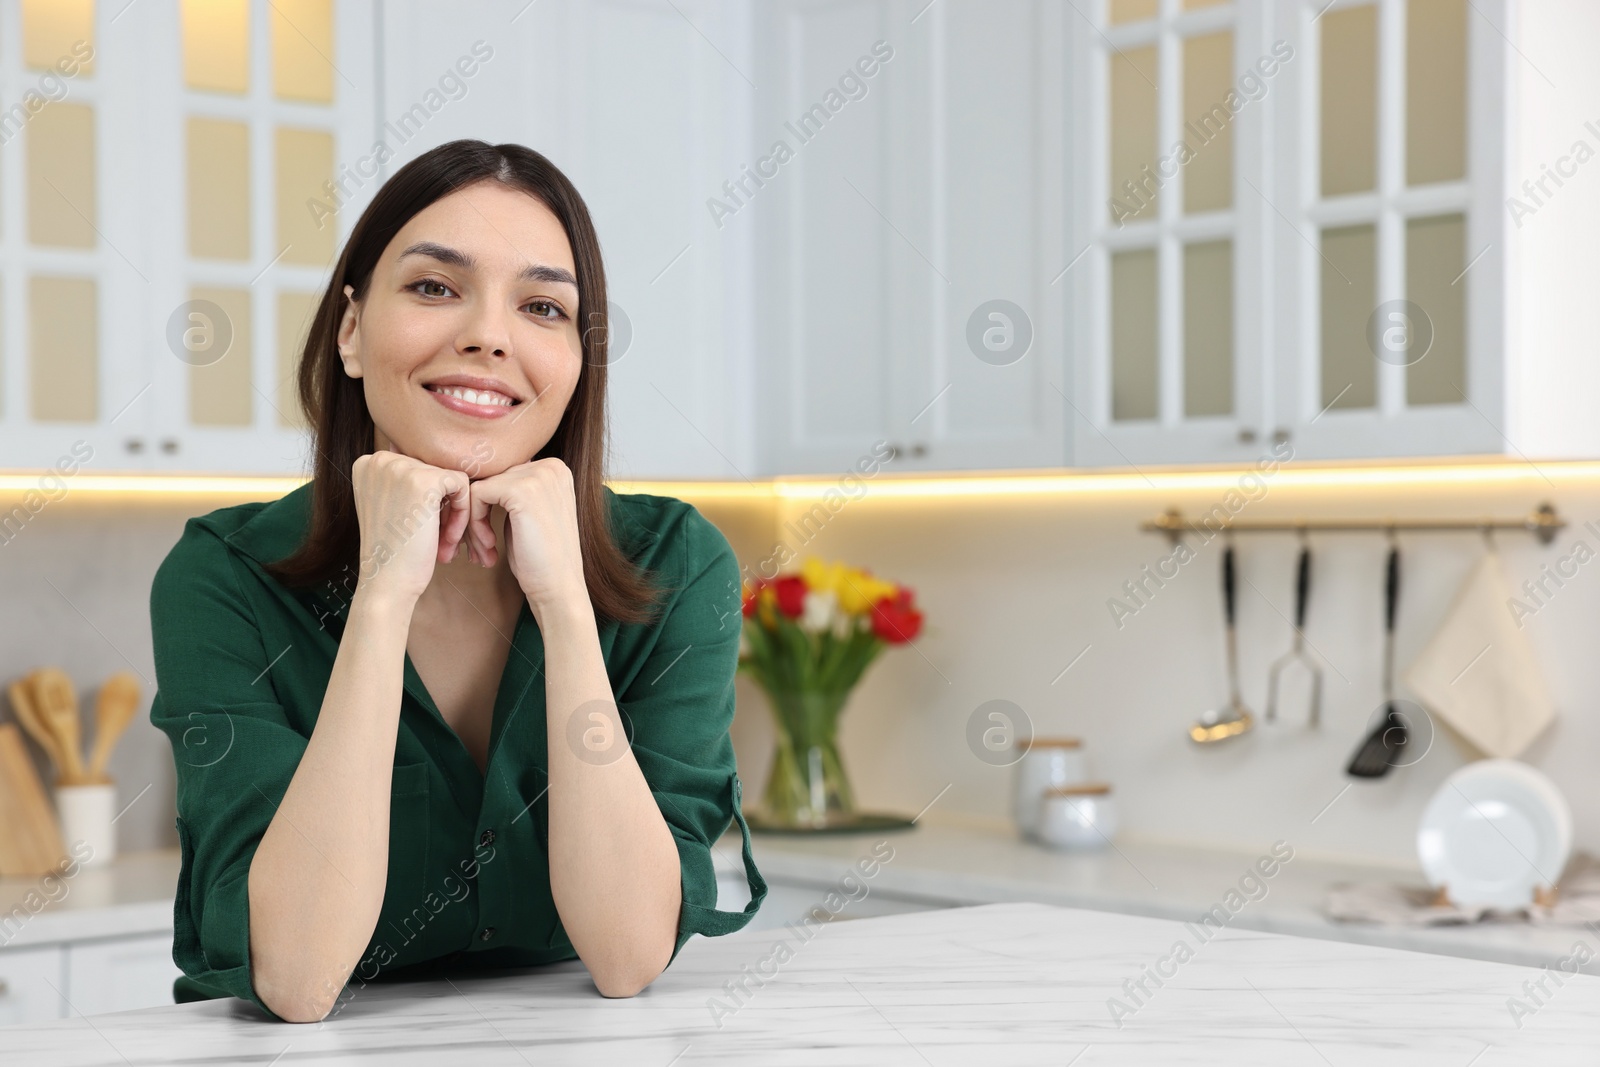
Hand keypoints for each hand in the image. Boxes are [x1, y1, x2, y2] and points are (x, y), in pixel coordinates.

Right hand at [350, 450, 472, 604]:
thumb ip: (403, 480)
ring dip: (453, 514)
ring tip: (445, 543)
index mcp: (368, 463)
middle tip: (438, 540)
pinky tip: (448, 538)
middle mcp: (379, 459)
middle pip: (434, 472)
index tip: (420, 530)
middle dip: (443, 508)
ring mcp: (400, 467)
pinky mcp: (425, 481)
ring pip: (450, 480)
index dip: (427, 501)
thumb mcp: (390, 505)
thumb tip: (429, 461)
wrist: (386, 583)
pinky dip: (462, 513)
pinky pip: (462, 485)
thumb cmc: (393, 552)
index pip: (417, 467)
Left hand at [465, 458, 588, 614]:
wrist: (559, 587)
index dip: (490, 506)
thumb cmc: (542, 559)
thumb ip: (513, 492)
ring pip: (480, 487)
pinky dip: (475, 523)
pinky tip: (489, 546)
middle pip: (491, 479)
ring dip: (474, 522)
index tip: (487, 538)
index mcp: (555, 469)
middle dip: (480, 516)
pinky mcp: (521, 490)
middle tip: (483, 548)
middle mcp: (550, 466)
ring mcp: (538, 475)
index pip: (504, 474)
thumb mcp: (530, 515)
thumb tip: (482, 478)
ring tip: (484, 551)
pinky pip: (477, 495)